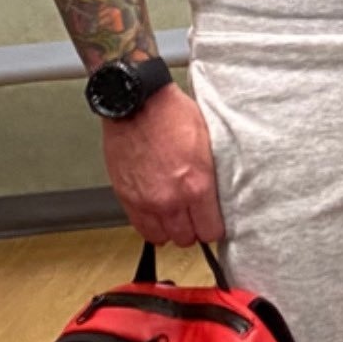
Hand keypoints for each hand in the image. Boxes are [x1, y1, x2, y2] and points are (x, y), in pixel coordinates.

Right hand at [100, 82, 226, 247]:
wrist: (137, 103)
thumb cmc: (171, 114)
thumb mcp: (207, 143)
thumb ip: (210, 176)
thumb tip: (215, 195)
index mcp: (197, 185)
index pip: (210, 231)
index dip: (213, 227)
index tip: (212, 222)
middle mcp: (171, 199)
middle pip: (186, 238)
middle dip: (192, 229)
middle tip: (193, 216)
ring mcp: (146, 201)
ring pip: (163, 237)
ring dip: (170, 229)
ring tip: (174, 215)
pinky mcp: (126, 197)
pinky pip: (141, 227)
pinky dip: (150, 224)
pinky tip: (156, 213)